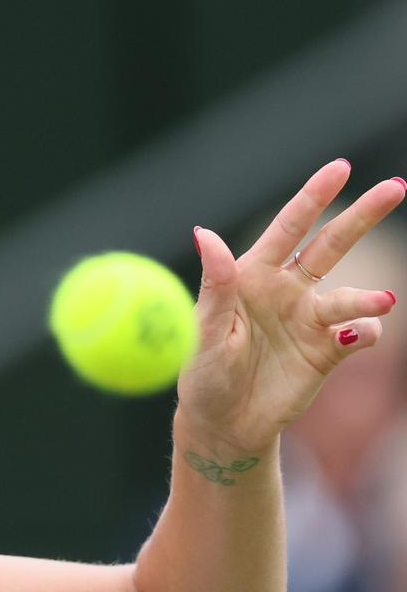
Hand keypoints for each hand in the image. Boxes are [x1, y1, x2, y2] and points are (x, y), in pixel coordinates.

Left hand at [181, 160, 401, 454]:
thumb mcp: (204, 333)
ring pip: (352, 294)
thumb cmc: (204, 376)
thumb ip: (215, 286)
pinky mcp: (329, 350)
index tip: (341, 168)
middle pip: (332, 244)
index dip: (313, 197)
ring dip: (367, 297)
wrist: (225, 423)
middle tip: (396, 187)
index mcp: (252, 277)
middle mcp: (287, 290)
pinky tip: (355, 339)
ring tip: (381, 301)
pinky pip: (361, 333)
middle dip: (363, 215)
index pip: (288, 228)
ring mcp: (311, 319)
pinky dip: (366, 331)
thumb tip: (204, 233)